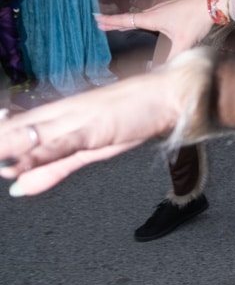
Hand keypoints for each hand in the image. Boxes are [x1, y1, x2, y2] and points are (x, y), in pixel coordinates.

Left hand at [0, 71, 180, 195]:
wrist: (168, 96)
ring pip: (25, 136)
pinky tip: (21, 165)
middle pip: (9, 132)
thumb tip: (18, 187)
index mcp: (55, 117)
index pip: (8, 127)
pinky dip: (38, 154)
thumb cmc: (134, 115)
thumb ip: (53, 168)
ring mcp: (72, 120)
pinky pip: (60, 143)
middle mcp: (57, 115)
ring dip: (5, 146)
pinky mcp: (91, 128)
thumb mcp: (87, 149)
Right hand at [96, 0, 213, 59]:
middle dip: (114, 21)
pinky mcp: (172, 8)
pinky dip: (141, 17)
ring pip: (140, 15)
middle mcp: (155, 12)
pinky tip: (145, 20)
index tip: (96, 19)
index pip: (126, 20)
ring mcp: (164, 8)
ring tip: (117, 24)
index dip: (110, 22)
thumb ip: (172, 57)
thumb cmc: (197, 19)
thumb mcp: (183, 41)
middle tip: (99, 22)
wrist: (213, 2)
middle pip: (130, 17)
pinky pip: (150, 13)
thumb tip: (161, 71)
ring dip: (127, 19)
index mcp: (153, 18)